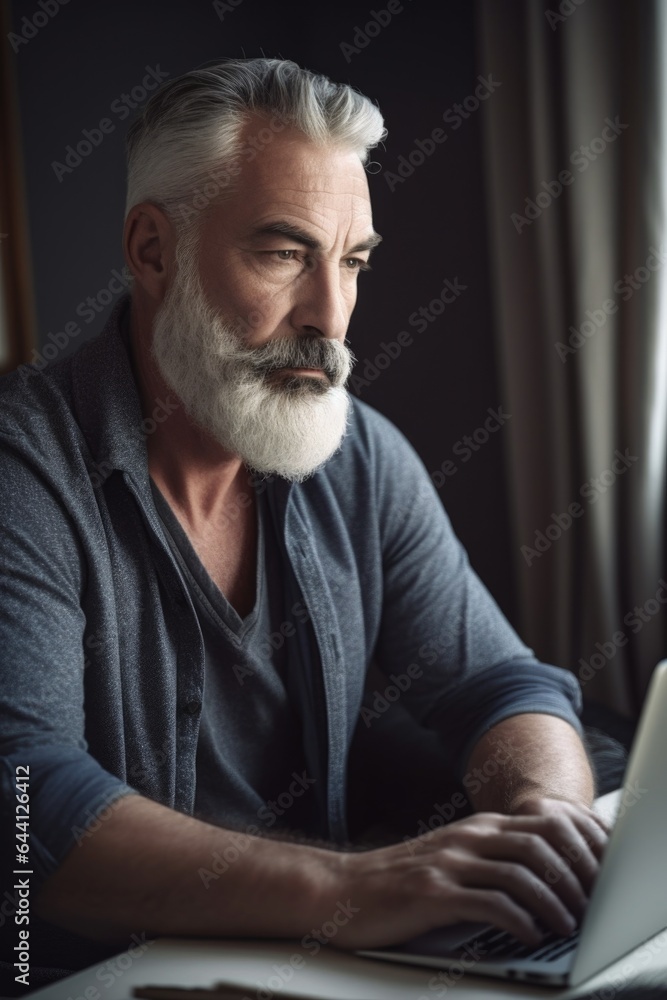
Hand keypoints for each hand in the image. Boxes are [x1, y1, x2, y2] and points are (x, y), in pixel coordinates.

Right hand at [329, 805, 610, 951]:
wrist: (342, 888)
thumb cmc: (398, 880)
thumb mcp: (449, 857)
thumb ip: (487, 859)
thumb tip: (542, 878)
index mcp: (473, 828)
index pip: (539, 826)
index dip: (574, 850)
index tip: (595, 878)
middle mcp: (465, 838)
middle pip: (537, 844)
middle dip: (571, 877)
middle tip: (588, 906)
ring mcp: (449, 864)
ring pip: (518, 874)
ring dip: (552, 903)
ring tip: (566, 926)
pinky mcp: (434, 894)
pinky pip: (489, 904)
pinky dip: (518, 921)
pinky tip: (530, 936)